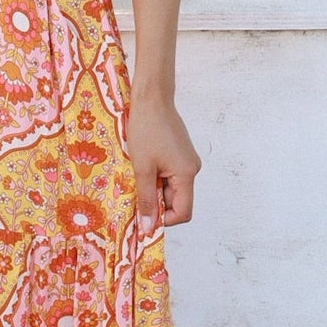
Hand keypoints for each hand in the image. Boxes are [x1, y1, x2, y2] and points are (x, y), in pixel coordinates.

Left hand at [126, 93, 201, 231]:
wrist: (151, 98)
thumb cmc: (146, 129)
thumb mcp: (142, 168)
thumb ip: (146, 199)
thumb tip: (148, 227)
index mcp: (187, 174)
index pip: (183, 212)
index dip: (164, 219)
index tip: (144, 215)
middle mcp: (192, 169)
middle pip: (177, 201)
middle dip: (156, 201)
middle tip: (135, 191)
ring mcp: (187, 160)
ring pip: (171, 188)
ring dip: (154, 188)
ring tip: (137, 174)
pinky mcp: (179, 153)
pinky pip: (169, 175)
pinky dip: (156, 177)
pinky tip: (142, 165)